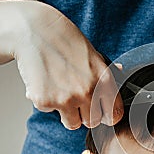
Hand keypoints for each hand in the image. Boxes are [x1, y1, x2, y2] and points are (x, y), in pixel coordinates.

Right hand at [11, 1, 122, 128]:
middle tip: (76, 98)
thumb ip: (106, 70)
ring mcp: (66, 98)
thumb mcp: (92, 54)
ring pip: (72, 123)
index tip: (101, 111)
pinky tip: (45, 83)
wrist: (33, 30)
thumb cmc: (64, 40)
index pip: (115, 115)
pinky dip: (47, 102)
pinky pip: (50, 112)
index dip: (107, 115)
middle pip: (93, 122)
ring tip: (61, 91)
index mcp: (104, 80)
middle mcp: (88, 92)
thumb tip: (121, 71)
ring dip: (67, 113)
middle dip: (85, 114)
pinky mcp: (45, 101)